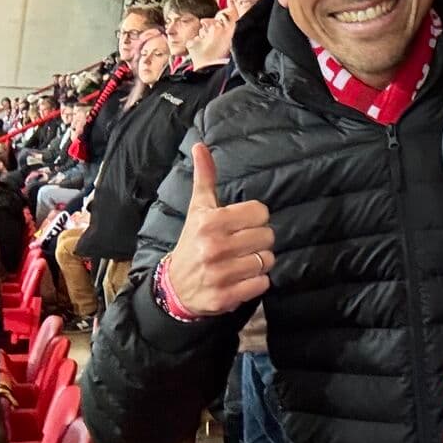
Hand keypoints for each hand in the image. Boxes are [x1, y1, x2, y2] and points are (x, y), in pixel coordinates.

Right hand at [164, 143, 274, 316]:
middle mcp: (214, 247)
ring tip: (241, 261)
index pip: (261, 212)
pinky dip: (257, 281)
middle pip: (267, 236)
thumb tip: (200, 145)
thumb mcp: (198, 208)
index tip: (242, 225)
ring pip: (267, 260)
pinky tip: (241, 278)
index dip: (255, 219)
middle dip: (259, 240)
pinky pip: (263, 283)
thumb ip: (205, 177)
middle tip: (242, 244)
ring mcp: (220, 274)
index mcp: (211, 222)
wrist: (175, 286)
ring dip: (259, 262)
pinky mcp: (226, 297)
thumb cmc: (193, 241)